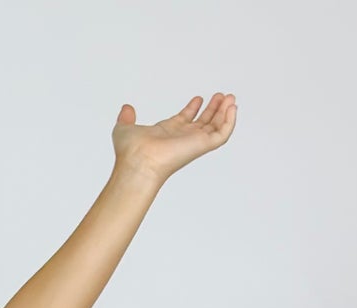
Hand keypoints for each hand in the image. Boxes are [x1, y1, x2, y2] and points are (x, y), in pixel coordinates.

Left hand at [111, 94, 236, 184]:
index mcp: (167, 134)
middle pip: (203, 123)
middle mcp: (181, 139)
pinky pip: (222, 134)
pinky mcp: (202, 146)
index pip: (185, 121)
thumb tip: (125, 109)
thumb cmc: (130, 153)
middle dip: (213, 109)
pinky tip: (233, 108)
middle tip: (221, 95)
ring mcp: (192, 142)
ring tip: (230, 97)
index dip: (192, 109)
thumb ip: (125, 118)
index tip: (198, 98)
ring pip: (215, 127)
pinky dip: (230, 122)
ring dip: (224, 112)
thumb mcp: (124, 128)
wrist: (138, 162)